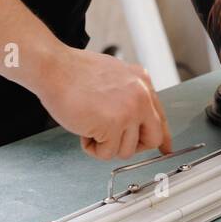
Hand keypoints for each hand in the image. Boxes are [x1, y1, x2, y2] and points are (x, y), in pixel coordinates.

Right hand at [34, 48, 171, 161]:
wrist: (55, 68)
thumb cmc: (74, 72)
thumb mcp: (114, 77)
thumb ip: (129, 96)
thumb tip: (136, 119)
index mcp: (142, 83)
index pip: (160, 117)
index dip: (161, 137)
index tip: (165, 149)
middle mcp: (141, 96)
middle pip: (152, 139)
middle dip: (132, 146)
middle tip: (112, 141)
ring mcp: (129, 111)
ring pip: (126, 150)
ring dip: (105, 144)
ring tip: (90, 125)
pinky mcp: (113, 125)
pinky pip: (106, 153)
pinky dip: (91, 147)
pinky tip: (83, 128)